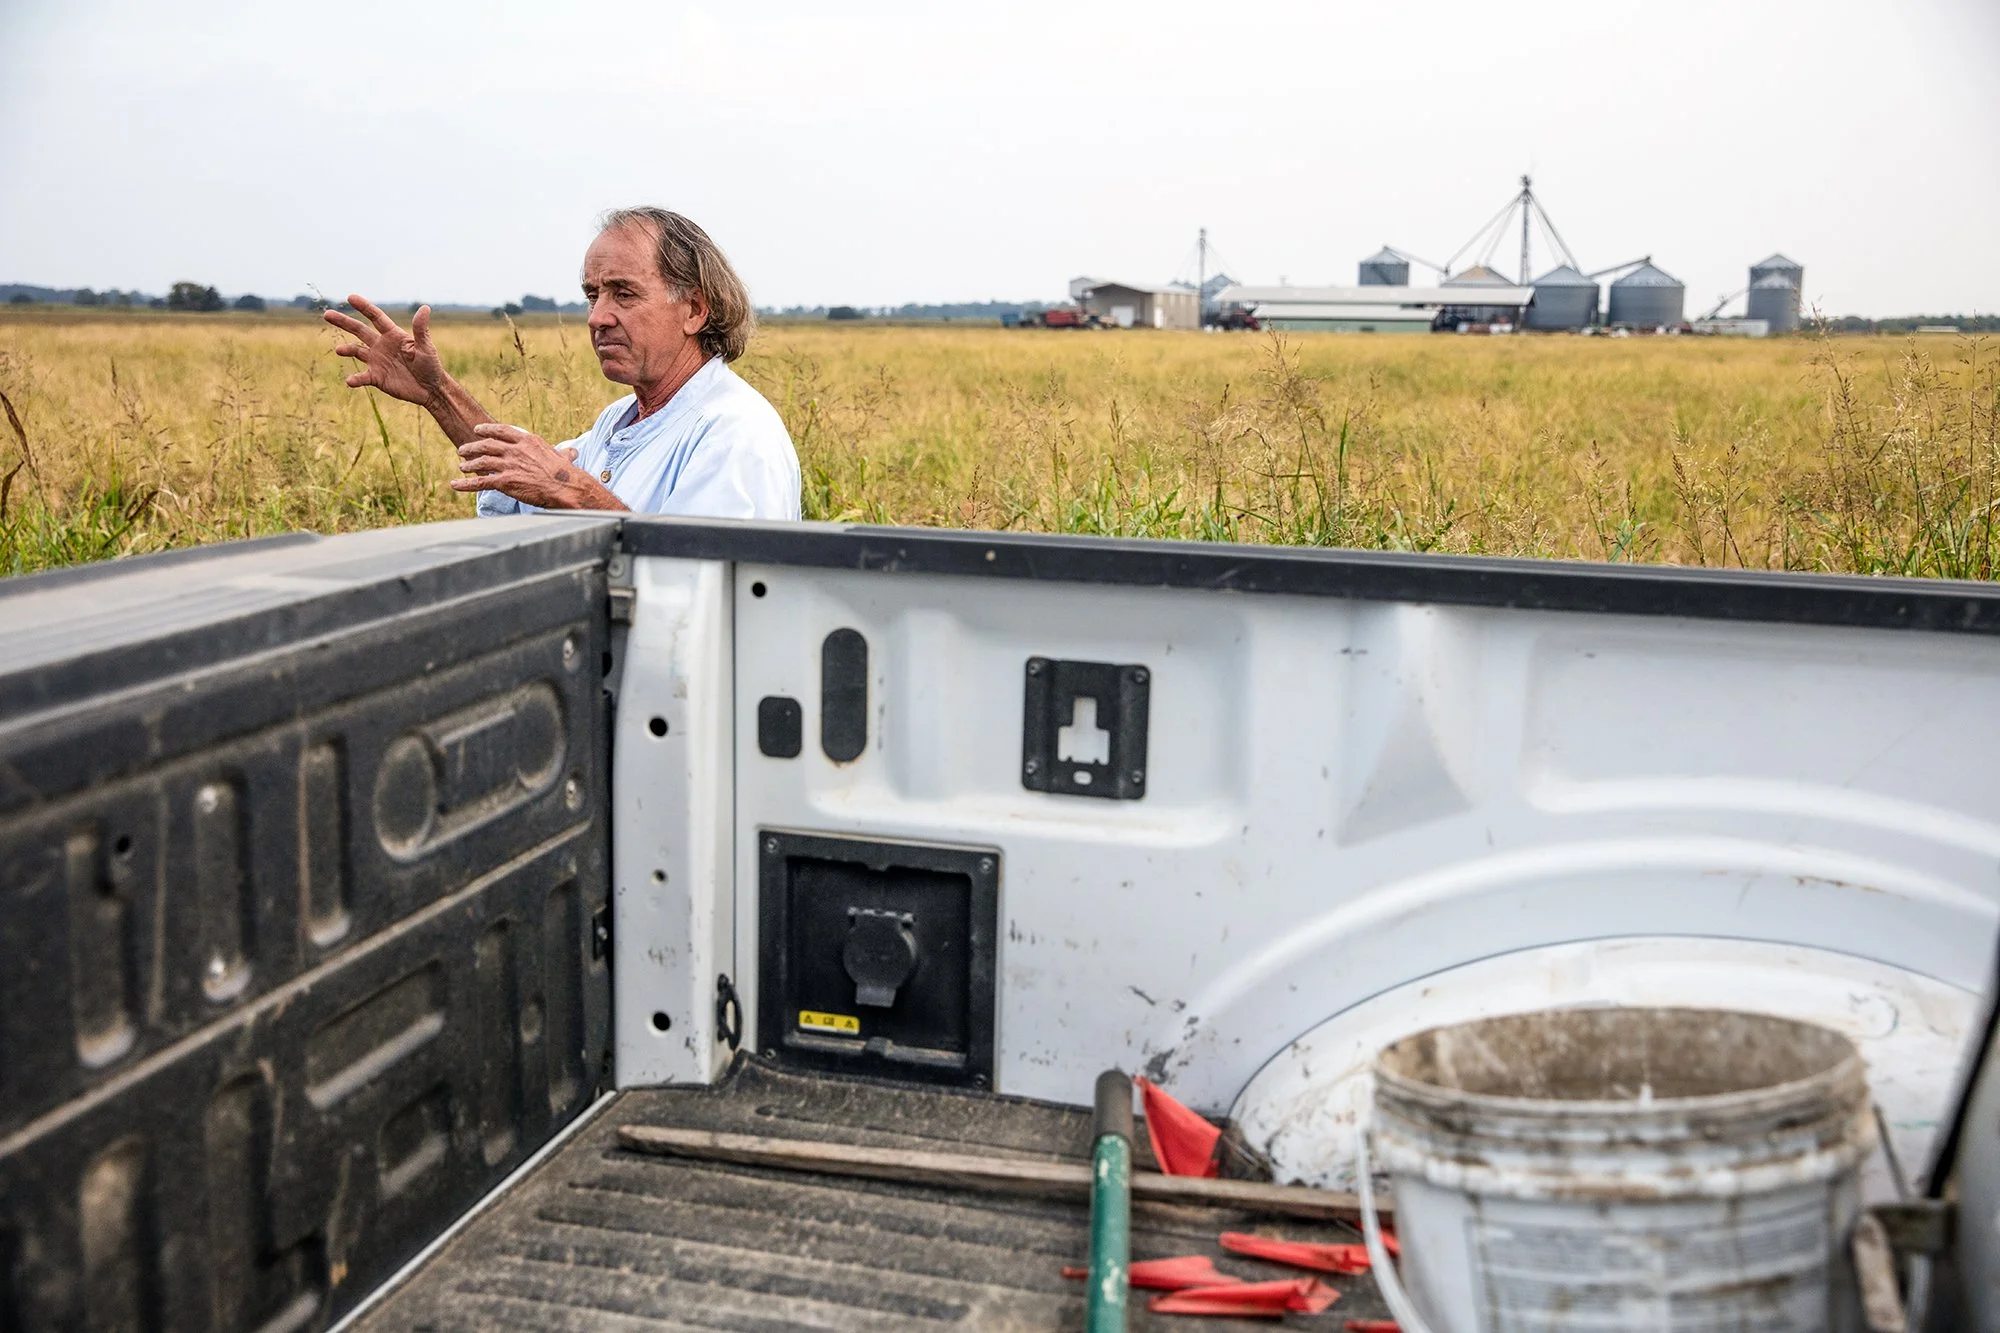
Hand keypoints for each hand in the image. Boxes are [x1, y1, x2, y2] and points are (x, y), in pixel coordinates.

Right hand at [326, 295, 445, 406]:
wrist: (430, 389)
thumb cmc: (431, 365)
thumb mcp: (426, 347)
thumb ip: (421, 329)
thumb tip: (425, 308)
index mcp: (393, 335)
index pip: (376, 318)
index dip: (364, 307)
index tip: (350, 297)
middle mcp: (381, 345)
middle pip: (359, 330)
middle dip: (344, 322)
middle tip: (328, 314)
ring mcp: (377, 361)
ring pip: (356, 351)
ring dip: (347, 350)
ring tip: (339, 350)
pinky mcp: (376, 377)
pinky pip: (362, 377)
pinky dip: (355, 379)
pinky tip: (350, 381)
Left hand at [452, 424, 625, 510]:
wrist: (564, 486)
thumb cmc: (566, 473)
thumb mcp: (564, 457)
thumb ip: (563, 453)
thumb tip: (573, 451)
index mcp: (527, 440)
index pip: (501, 431)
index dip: (487, 430)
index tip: (477, 430)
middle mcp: (514, 450)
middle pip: (487, 445)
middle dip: (472, 447)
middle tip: (462, 449)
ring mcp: (508, 465)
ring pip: (481, 462)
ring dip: (468, 464)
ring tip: (461, 466)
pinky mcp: (504, 481)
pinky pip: (480, 482)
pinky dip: (465, 484)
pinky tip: (455, 485)